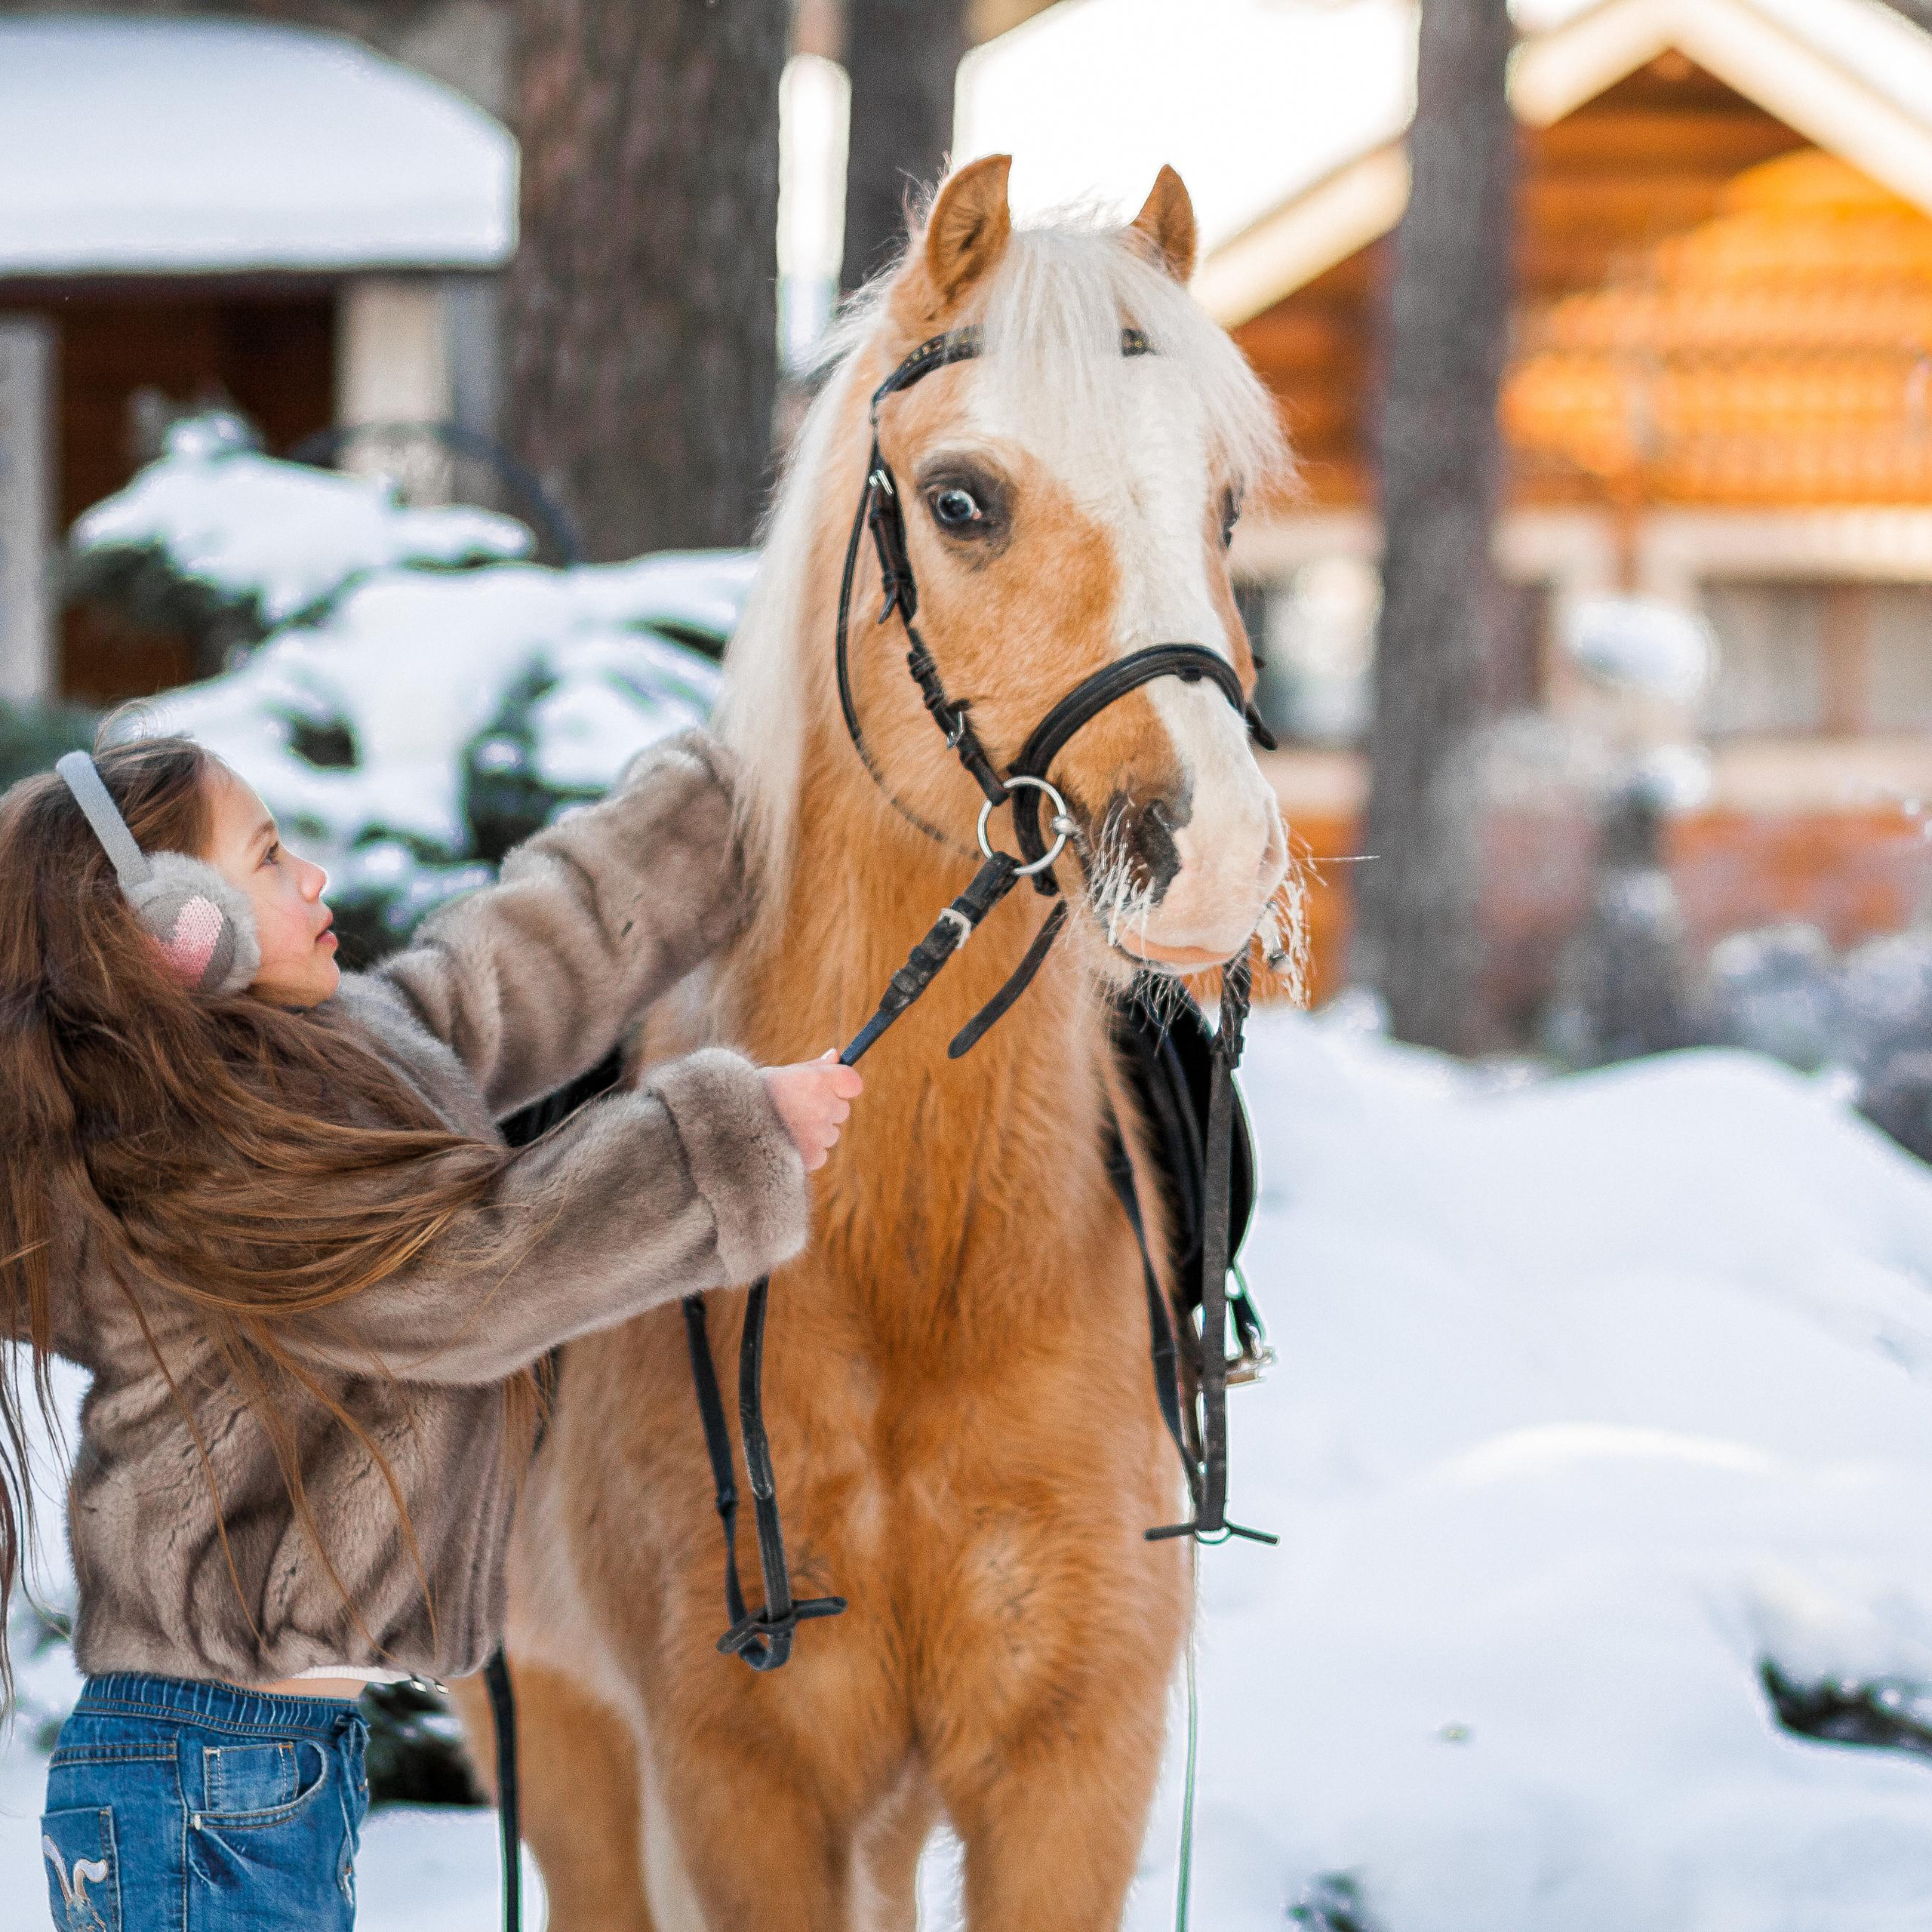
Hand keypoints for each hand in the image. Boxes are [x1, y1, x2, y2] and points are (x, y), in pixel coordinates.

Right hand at [762, 1051, 862, 1171]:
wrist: (731, 1126)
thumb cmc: (757, 1096)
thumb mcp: (784, 1074)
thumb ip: (815, 1067)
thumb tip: (836, 1055)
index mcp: (819, 1080)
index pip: (853, 1083)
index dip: (842, 1087)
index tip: (831, 1089)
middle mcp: (825, 1106)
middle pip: (841, 1110)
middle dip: (825, 1110)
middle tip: (796, 1109)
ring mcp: (821, 1133)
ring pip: (831, 1134)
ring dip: (816, 1132)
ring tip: (785, 1127)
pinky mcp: (814, 1156)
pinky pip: (821, 1154)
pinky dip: (808, 1152)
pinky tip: (785, 1143)